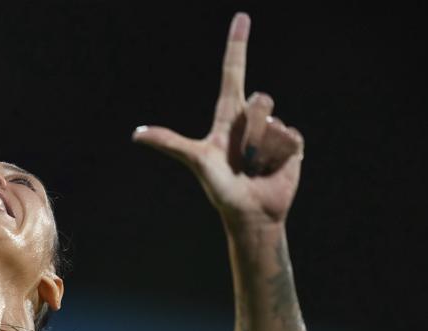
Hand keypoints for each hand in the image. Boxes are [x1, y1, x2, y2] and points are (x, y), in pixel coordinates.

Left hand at [132, 13, 304, 226]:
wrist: (251, 213)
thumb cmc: (220, 189)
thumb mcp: (196, 160)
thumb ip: (170, 143)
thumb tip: (136, 134)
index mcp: (227, 117)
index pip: (233, 74)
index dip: (237, 46)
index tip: (241, 17)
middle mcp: (250, 120)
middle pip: (260, 100)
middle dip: (253, 129)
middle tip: (243, 156)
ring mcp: (273, 130)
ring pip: (275, 121)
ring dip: (265, 148)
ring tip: (256, 165)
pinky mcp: (292, 144)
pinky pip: (291, 135)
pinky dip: (281, 155)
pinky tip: (274, 167)